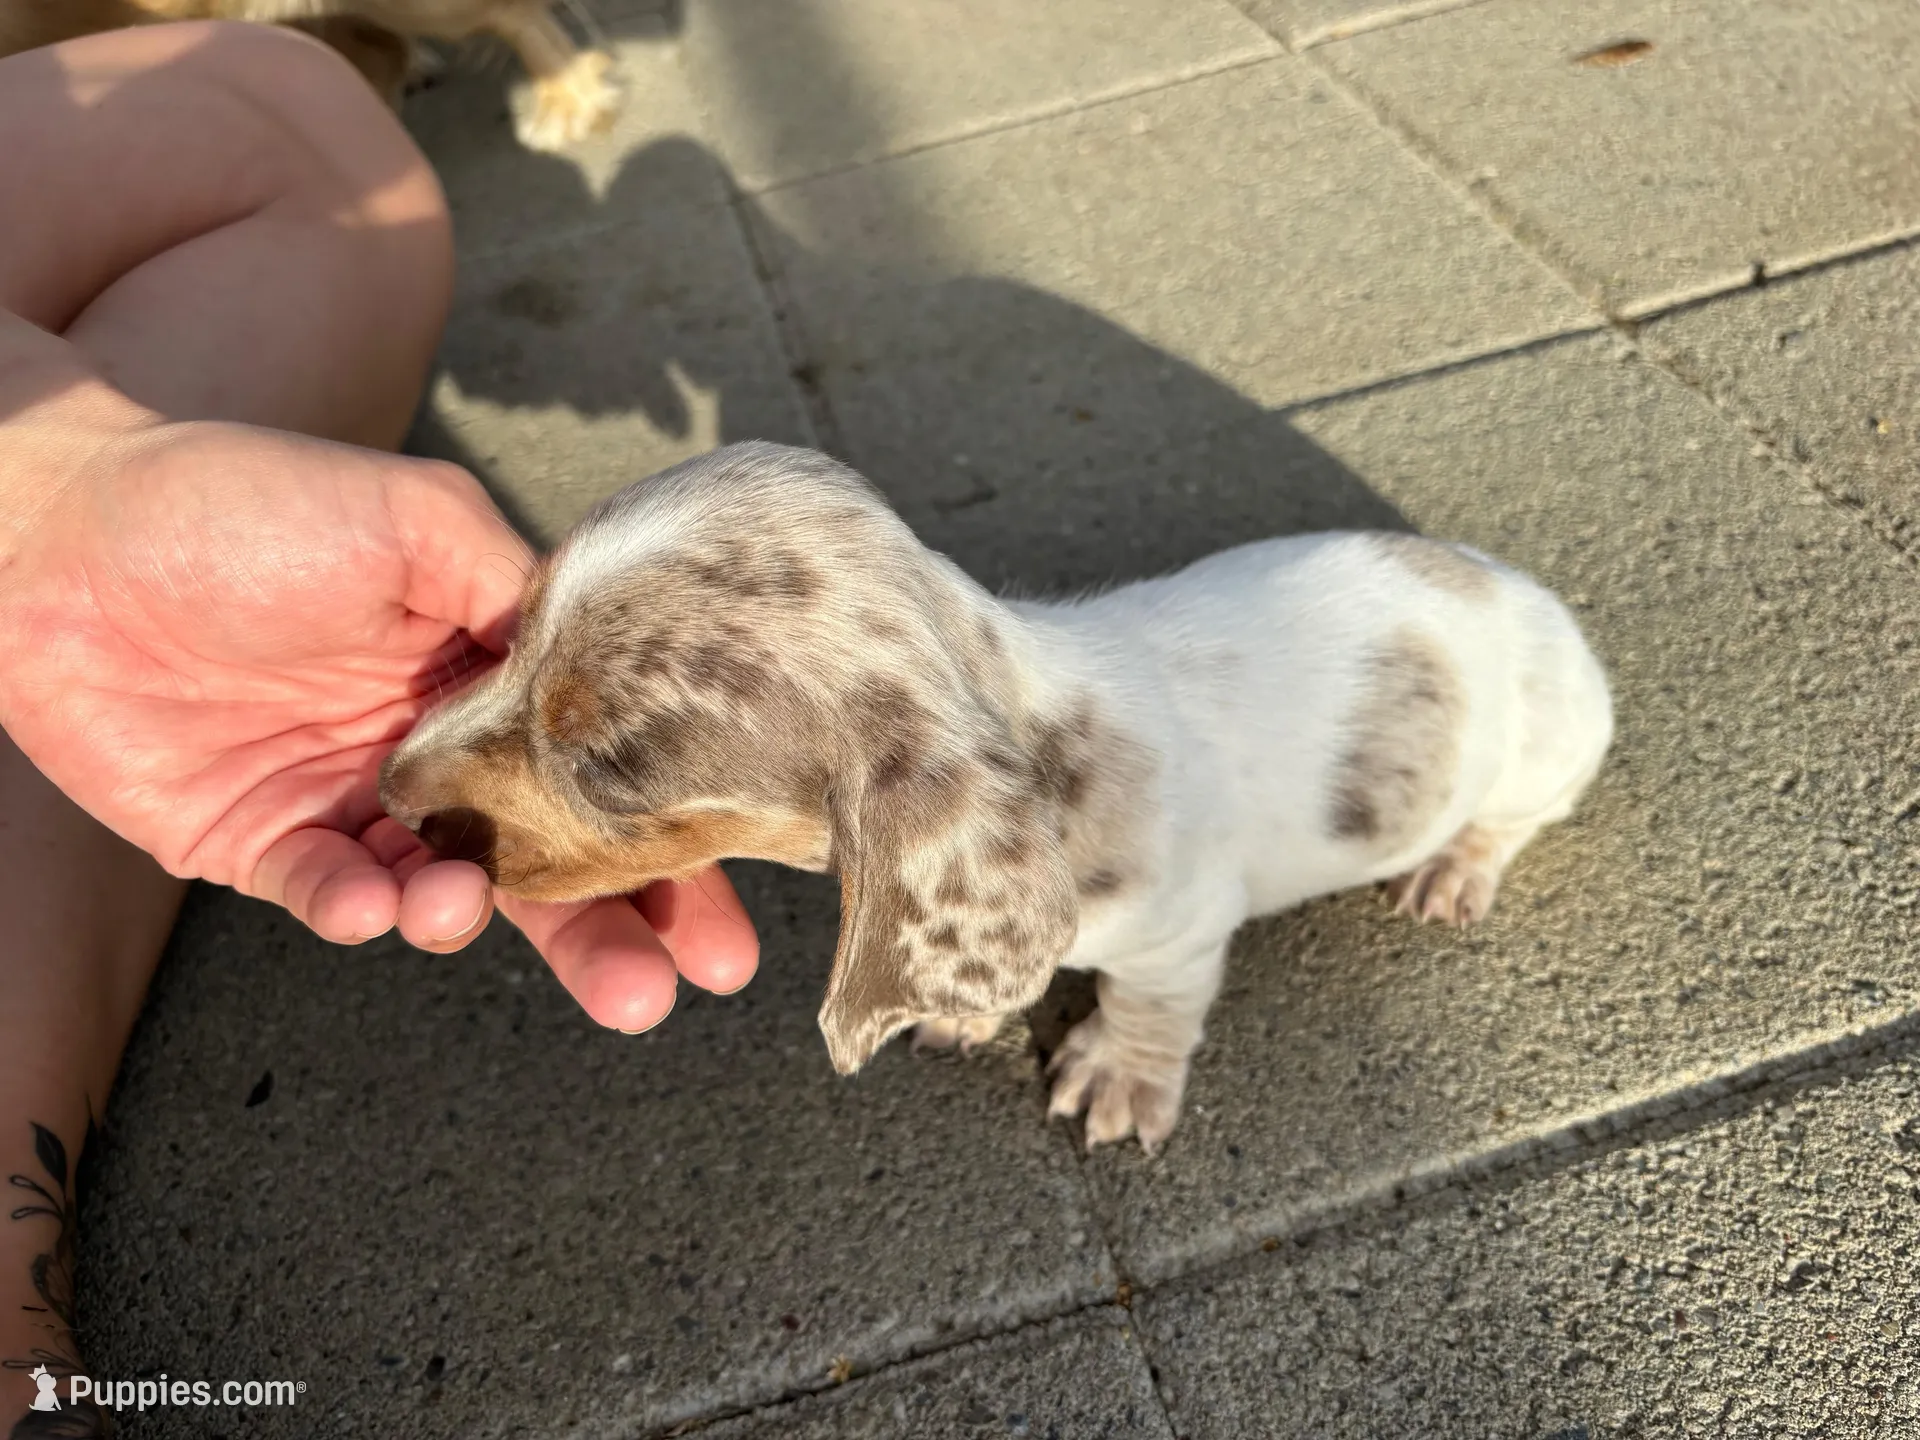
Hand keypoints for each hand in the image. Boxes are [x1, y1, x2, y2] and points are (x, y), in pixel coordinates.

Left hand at [0, 410, 756, 1029]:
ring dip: (474, 917)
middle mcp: (439, 745)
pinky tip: (377, 903)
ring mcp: (355, 800)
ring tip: (463, 905)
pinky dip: (361, 910)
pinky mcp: (264, 840)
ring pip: (450, 894)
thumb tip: (601, 674)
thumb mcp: (411, 513)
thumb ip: (514, 585)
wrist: (54, 532)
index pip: (603, 768)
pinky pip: (333, 896)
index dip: (669, 844)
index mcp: (489, 671)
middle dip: (609, 929)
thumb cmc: (239, 498)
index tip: (725, 915)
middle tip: (656, 990)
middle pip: (547, 859)